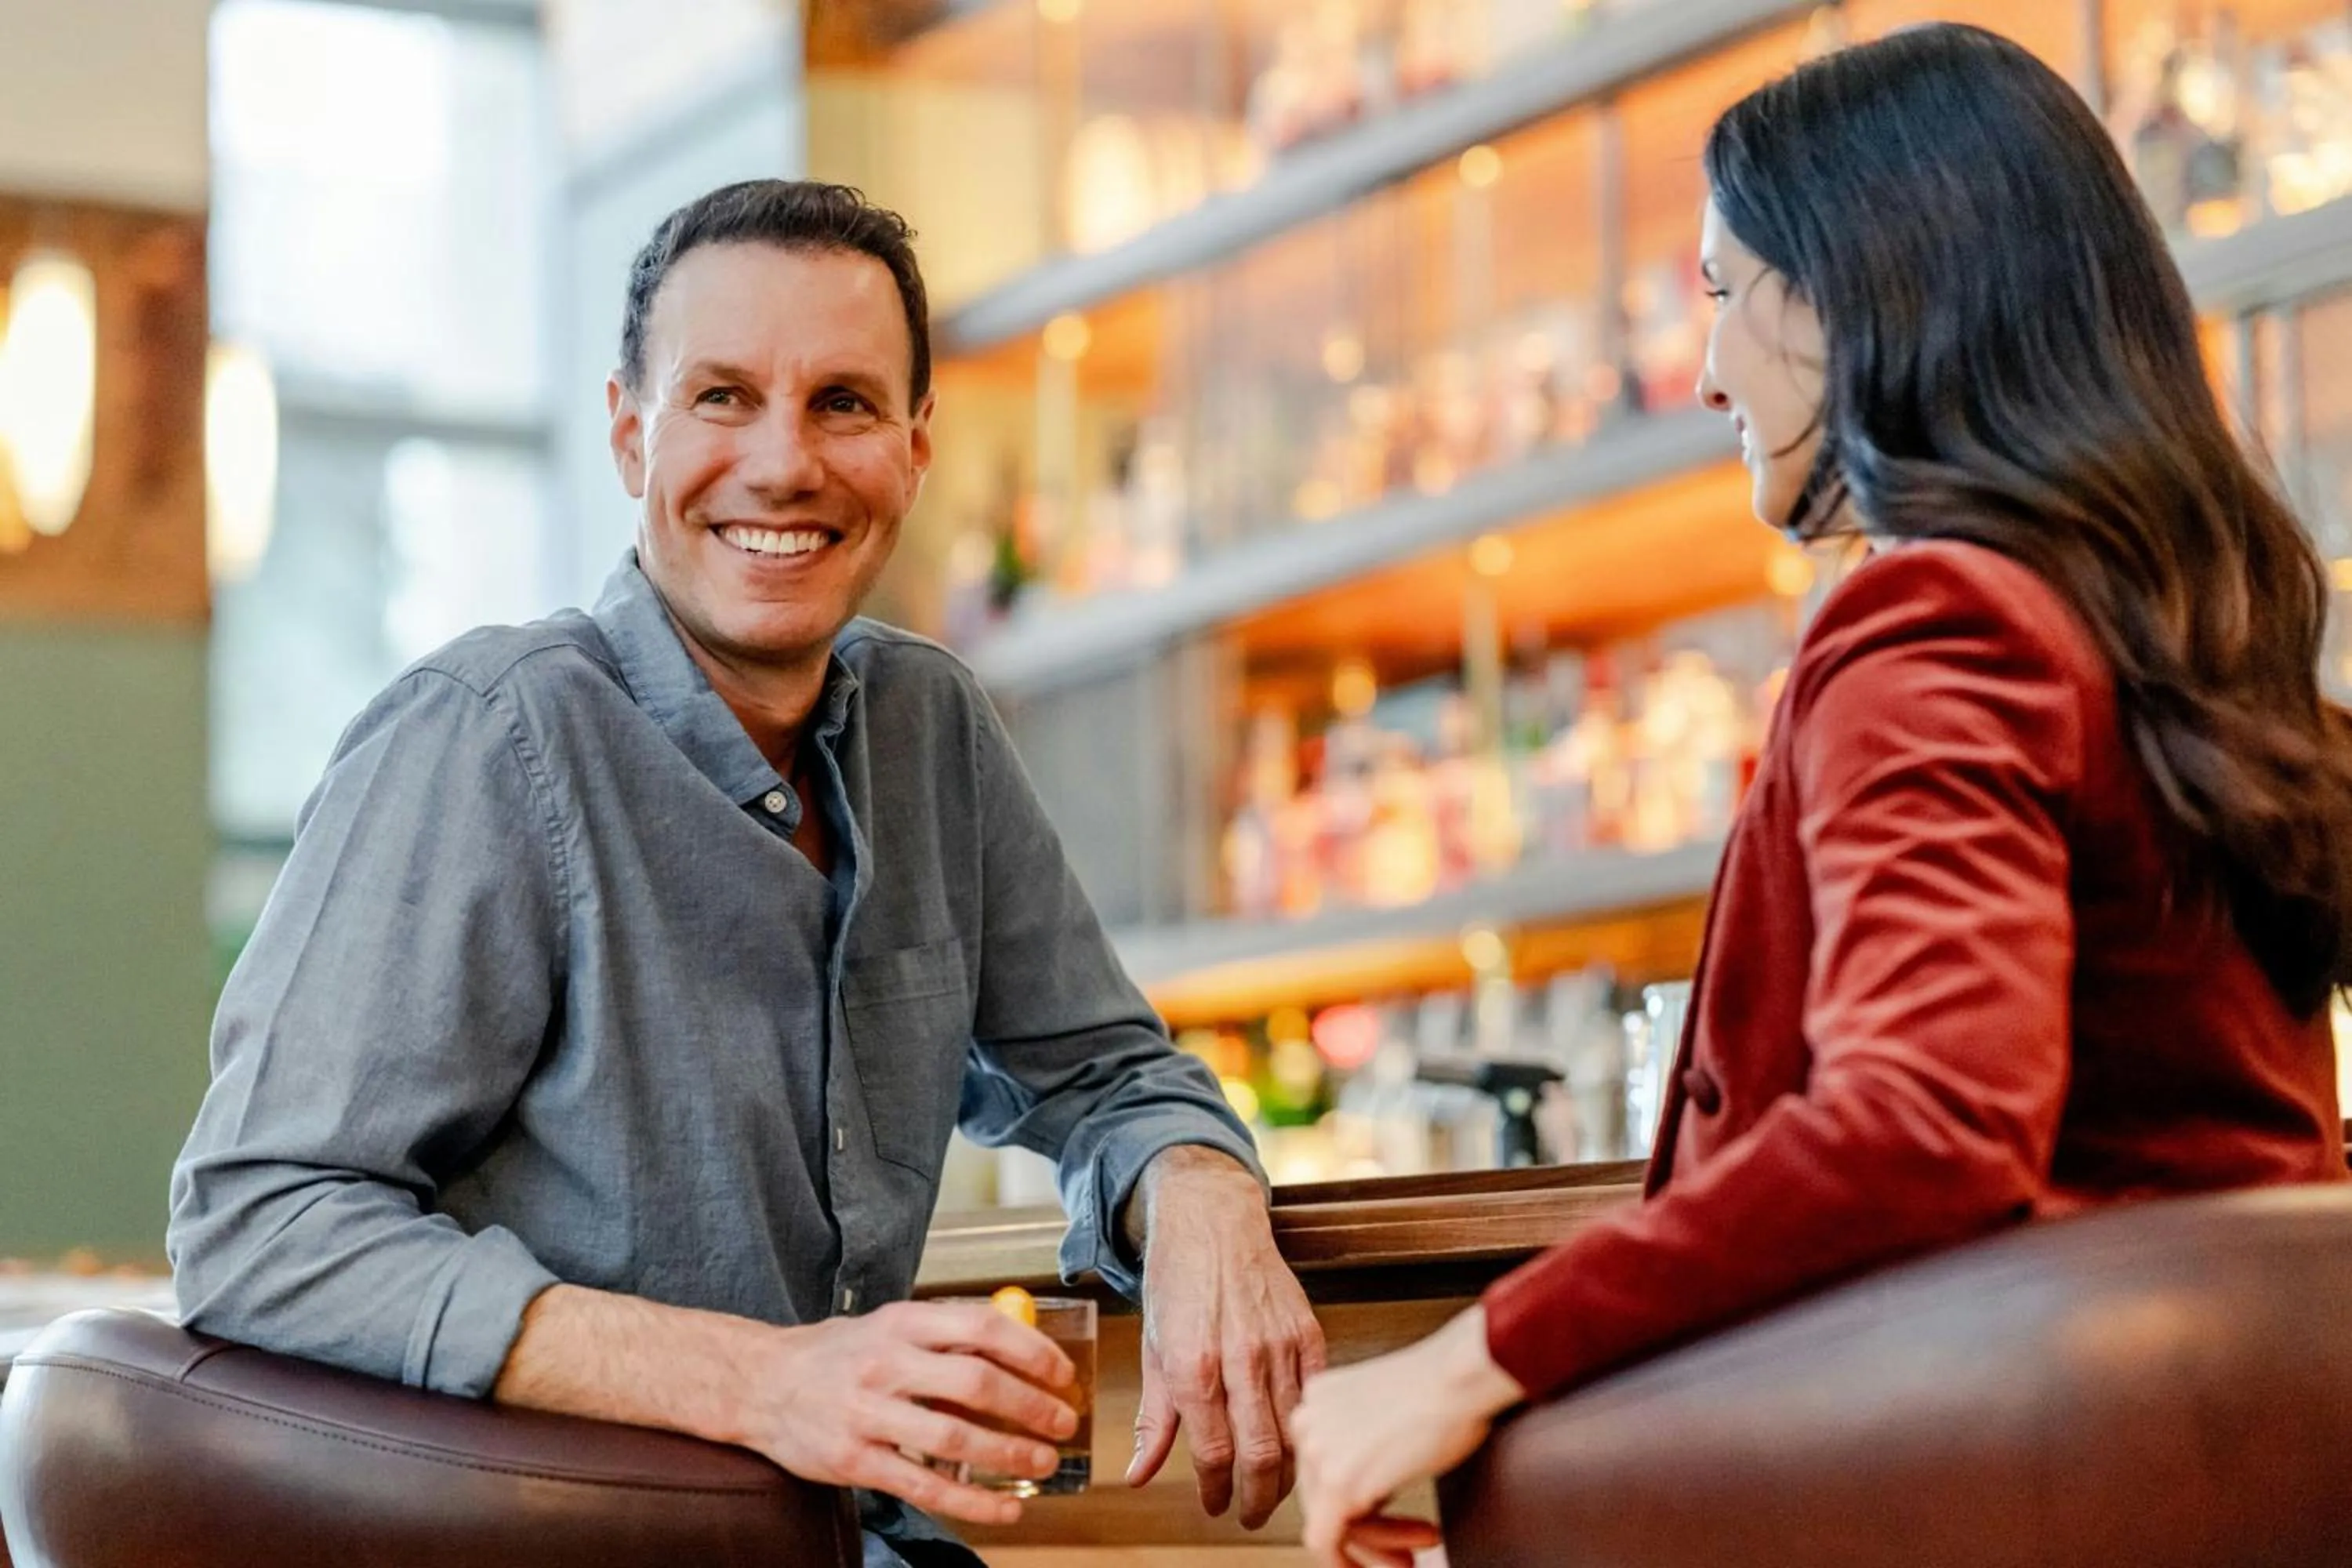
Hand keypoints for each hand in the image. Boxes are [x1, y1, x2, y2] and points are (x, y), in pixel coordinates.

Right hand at [739, 1298, 1080, 1526]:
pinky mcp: (855, 1461)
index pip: (982, 1327)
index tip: (1062, 1374)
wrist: (760, 1384)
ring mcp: (868, 1415)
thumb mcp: (887, 1326)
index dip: (1031, 1351)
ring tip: (1043, 1461)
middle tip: (1064, 1422)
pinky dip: (973, 1500)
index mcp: (901, 1322)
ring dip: (1010, 1452)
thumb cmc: (835, 1355)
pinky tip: (1007, 1507)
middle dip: (1030, 1405)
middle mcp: (885, 1364)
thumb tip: (1018, 1352)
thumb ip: (944, 1337)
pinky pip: (925, 1486)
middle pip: (975, 1382)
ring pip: (954, 1436)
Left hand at [1123, 1147, 1326, 1528]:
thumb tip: (1138, 1475)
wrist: (1212, 1220)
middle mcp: (1239, 1357)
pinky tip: (1299, 1441)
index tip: (1214, 1504)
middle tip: (1250, 1513)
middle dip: (1257, 1497)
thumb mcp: (1153, 1349)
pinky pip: (1314, 1395)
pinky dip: (1309, 1426)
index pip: (1213, 1452)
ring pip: (1294, 1430)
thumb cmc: (1177, 1282)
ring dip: (1287, 1472)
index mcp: (1193, 1365)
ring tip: (1275, 1488)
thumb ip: (1152, 1419)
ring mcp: (1278, 1344)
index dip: (1215, 1490)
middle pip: (1260, 1452)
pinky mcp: (1307, 1331)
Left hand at [1293, 1306, 1525, 1567]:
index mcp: (1317, 1399)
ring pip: (1328, 1520)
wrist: (1462, 1375)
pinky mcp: (1337, 1483)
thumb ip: (1365, 1440)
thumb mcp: (1388, 1412)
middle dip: (1367, 1528)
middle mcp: (1307, 1420)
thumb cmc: (1445, 1386)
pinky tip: (1401, 1560)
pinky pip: (1327, 1541)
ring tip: (1413, 1556)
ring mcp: (1317, 1451)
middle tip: (1405, 1549)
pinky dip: (1356, 1563)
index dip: (1357, 1500)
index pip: (1323, 1466)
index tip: (1388, 1515)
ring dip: (1377, 1545)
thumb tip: (1370, 1491)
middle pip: (1323, 1495)